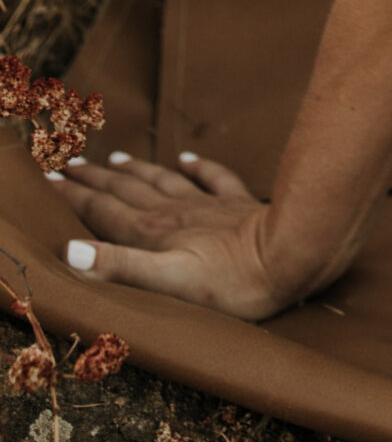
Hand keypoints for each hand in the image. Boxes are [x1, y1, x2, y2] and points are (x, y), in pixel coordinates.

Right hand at [53, 149, 304, 320]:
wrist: (290, 257)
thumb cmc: (230, 283)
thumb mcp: (166, 283)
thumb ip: (120, 267)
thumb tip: (71, 250)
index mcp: (155, 234)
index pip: (105, 211)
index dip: (76, 197)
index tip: (51, 179)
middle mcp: (176, 214)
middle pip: (127, 190)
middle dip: (95, 179)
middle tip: (69, 164)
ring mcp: (208, 207)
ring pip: (162, 181)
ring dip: (135, 170)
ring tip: (113, 158)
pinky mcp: (237, 206)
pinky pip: (212, 178)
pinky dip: (197, 167)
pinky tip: (187, 158)